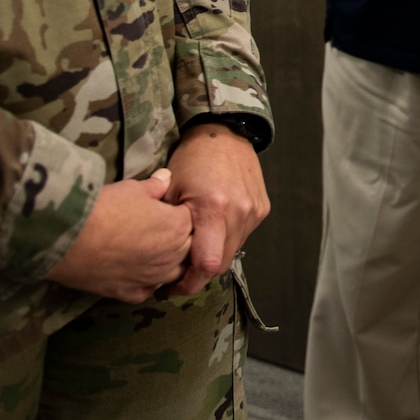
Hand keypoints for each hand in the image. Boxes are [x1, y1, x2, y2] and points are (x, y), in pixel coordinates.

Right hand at [47, 168, 193, 302]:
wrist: (71, 239)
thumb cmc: (105, 209)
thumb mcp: (131, 188)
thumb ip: (154, 186)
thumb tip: (166, 178)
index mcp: (177, 226)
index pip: (190, 219)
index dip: (177, 213)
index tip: (163, 209)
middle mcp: (171, 256)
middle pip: (186, 247)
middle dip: (177, 238)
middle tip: (155, 228)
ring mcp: (153, 278)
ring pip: (172, 273)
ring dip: (166, 262)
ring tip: (149, 251)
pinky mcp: (131, 294)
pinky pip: (148, 289)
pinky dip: (145, 281)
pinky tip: (134, 271)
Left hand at [164, 123, 271, 295]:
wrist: (224, 132)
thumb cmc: (191, 159)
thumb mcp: (170, 190)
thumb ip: (168, 226)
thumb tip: (157, 260)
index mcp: (213, 208)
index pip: (207, 265)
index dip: (189, 283)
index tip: (172, 286)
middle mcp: (239, 212)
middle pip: (220, 264)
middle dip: (199, 272)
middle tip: (179, 269)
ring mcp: (253, 211)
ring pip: (232, 251)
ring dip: (214, 253)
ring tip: (196, 242)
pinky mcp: (262, 209)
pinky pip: (242, 236)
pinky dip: (226, 237)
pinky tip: (213, 225)